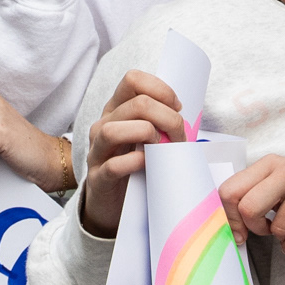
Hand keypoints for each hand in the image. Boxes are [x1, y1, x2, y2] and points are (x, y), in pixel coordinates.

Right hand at [79, 70, 185, 236]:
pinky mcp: (98, 178)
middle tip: (178, 137)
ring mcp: (98, 151)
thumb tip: (186, 116)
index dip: (161, 90)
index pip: (133, 80)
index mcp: (117, 110)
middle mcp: (103, 125)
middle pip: (136, 103)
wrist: (112, 204)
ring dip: (147, 135)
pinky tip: (147, 163)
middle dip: (167, 117)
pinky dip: (134, 162)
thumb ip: (160, 121)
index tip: (177, 108)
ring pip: (114, 130)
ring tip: (161, 148)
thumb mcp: (146, 137)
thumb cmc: (135, 166)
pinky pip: (113, 166)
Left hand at [219, 153, 284, 254]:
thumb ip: (254, 195)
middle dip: (255, 227)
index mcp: (269, 164)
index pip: (230, 190)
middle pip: (249, 207)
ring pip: (278, 225)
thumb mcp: (279, 184)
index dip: (230, 217)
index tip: (239, 231)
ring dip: (282, 237)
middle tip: (265, 229)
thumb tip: (230, 223)